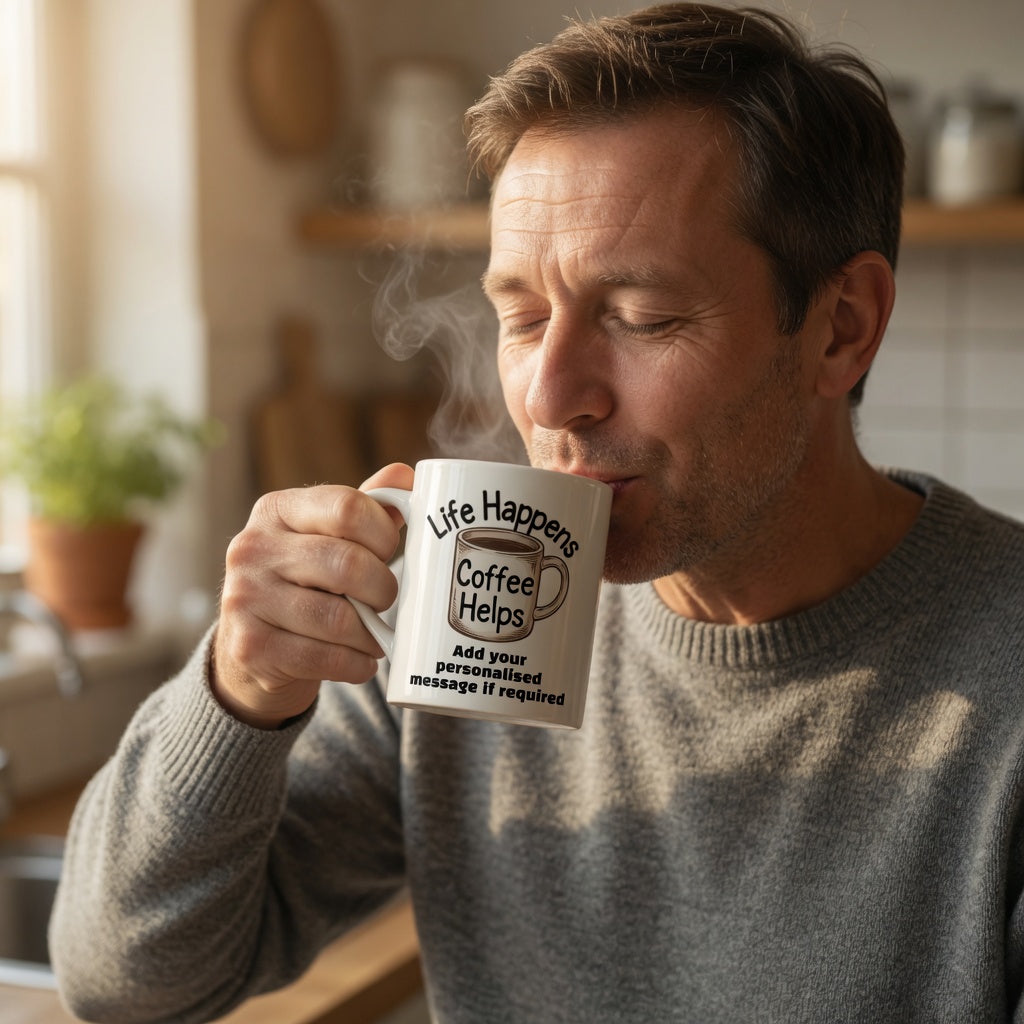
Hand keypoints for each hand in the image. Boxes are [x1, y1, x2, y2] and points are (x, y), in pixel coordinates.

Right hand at [211, 463, 413, 728]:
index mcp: (277, 509)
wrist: (254, 648)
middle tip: (387, 600)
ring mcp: (245, 598)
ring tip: (376, 635)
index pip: (347, 507)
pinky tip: (360, 660)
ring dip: (371, 634)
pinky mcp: (250, 647)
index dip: (384, 533)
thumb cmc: (306, 581)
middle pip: (347, 563)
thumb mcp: (328, 537)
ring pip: (337, 618)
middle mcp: (252, 548)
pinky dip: (356, 664)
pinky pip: (323, 658)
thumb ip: (365, 508)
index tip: (392, 552)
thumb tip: (406, 476)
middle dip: (383, 588)